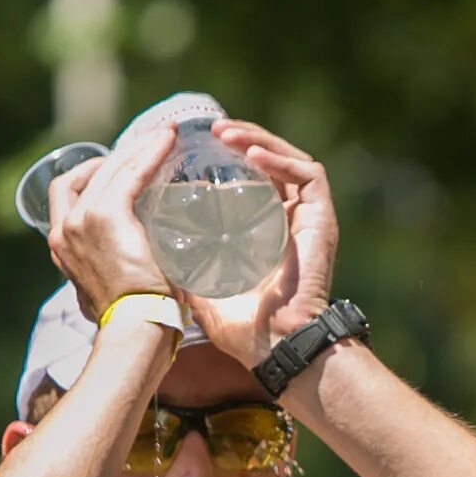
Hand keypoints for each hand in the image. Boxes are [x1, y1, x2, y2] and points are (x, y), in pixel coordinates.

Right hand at [45, 126, 181, 321]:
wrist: (135, 330)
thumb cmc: (132, 321)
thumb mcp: (107, 294)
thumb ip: (107, 277)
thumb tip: (123, 277)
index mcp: (60, 246)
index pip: (67, 193)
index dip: (91, 173)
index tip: (119, 166)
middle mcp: (63, 229)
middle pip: (87, 175)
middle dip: (118, 156)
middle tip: (147, 145)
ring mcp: (81, 220)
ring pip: (110, 169)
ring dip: (138, 148)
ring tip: (165, 136)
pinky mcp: (107, 215)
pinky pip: (131, 174)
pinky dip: (150, 153)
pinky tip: (168, 141)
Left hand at [180, 119, 339, 370]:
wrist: (274, 345)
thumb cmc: (242, 325)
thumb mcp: (199, 282)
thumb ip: (183, 259)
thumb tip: (153, 237)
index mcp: (263, 231)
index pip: (249, 179)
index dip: (227, 157)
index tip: (197, 149)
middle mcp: (288, 219)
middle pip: (269, 163)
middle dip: (240, 139)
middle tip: (211, 131)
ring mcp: (307, 219)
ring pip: (289, 160)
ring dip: (258, 140)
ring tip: (226, 134)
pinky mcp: (322, 220)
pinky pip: (309, 175)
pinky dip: (282, 160)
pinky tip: (252, 155)